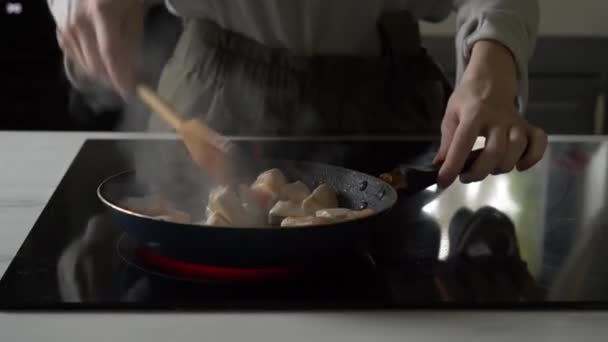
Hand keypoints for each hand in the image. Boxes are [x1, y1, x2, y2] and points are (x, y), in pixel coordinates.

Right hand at [55, 0, 143, 96]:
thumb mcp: (132, 10)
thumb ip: (132, 40)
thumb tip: (132, 71)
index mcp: (101, 12)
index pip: (111, 55)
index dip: (121, 77)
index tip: (132, 93)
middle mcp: (79, 20)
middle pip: (96, 63)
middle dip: (113, 78)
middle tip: (128, 84)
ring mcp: (65, 24)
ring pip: (84, 62)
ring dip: (102, 72)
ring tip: (116, 73)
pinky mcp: (59, 26)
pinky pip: (73, 53)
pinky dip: (88, 61)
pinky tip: (98, 61)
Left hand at [433, 41, 546, 187]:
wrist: (492, 77)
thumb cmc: (468, 98)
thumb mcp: (451, 114)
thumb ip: (446, 141)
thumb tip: (439, 166)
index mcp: (474, 113)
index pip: (463, 143)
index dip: (453, 165)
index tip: (443, 181)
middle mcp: (497, 118)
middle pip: (494, 151)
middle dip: (478, 172)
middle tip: (466, 176)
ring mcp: (515, 122)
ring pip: (516, 150)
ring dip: (501, 167)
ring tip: (488, 168)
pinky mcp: (527, 126)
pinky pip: (539, 143)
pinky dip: (533, 158)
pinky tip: (520, 165)